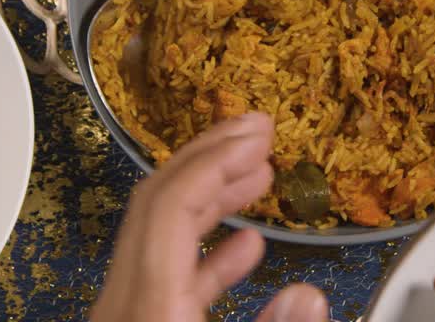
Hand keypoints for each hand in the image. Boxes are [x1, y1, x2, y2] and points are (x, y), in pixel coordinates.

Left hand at [90, 113, 329, 321]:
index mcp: (147, 309)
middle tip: (258, 130)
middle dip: (210, 159)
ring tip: (260, 172)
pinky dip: (206, 250)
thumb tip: (310, 294)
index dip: (215, 162)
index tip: (259, 137)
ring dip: (211, 197)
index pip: (169, 207)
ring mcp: (126, 313)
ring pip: (158, 235)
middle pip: (155, 206)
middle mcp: (124, 302)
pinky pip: (165, 274)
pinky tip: (247, 243)